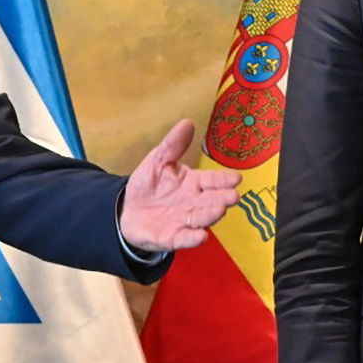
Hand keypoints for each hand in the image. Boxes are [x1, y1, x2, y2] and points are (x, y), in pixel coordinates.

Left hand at [119, 120, 239, 251]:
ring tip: (219, 210)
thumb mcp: (157, 161)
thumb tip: (187, 123)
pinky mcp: (172, 237)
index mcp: (193, 183)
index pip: (212, 180)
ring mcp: (184, 221)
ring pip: (202, 219)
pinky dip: (193, 238)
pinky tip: (201, 236)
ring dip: (211, 215)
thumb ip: (172, 145)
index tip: (236, 177)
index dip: (224, 179)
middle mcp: (194, 203)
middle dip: (223, 198)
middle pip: (211, 200)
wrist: (126, 210)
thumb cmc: (148, 185)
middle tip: (233, 196)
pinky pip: (184, 239)